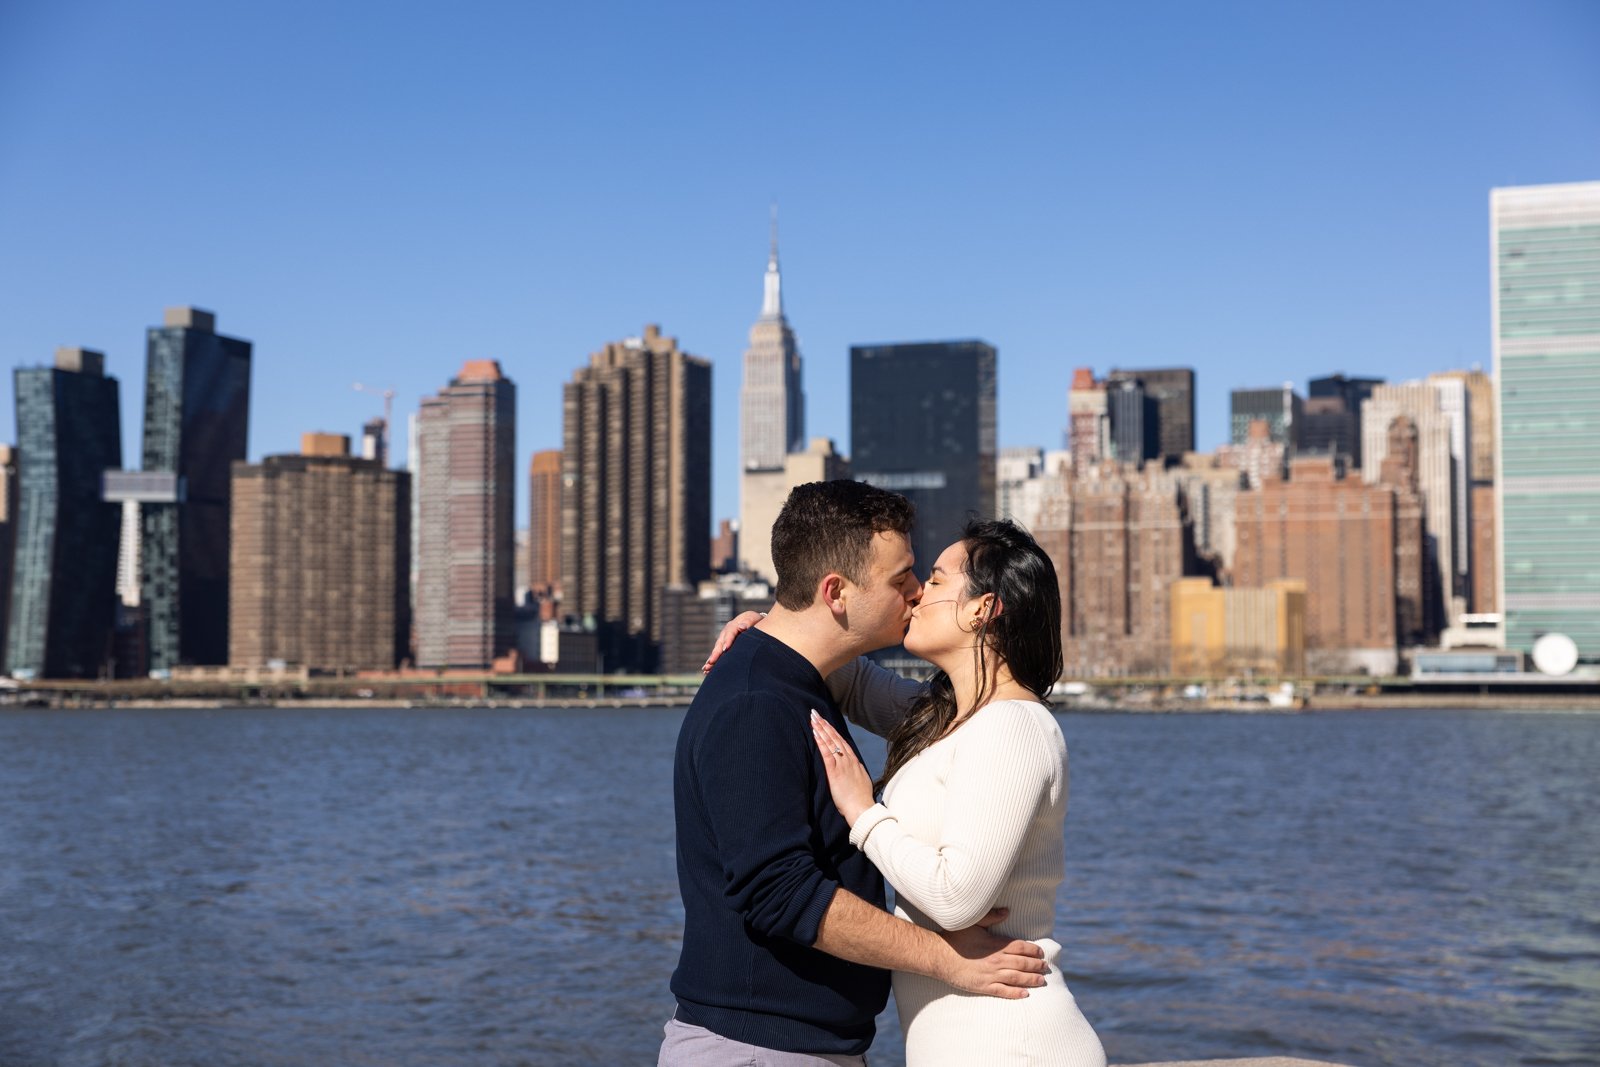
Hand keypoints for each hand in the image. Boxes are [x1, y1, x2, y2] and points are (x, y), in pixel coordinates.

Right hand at [702, 610, 767, 672]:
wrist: (754, 623)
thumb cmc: (755, 622)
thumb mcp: (754, 619)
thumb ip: (748, 622)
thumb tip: (741, 626)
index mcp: (733, 625)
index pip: (730, 633)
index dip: (727, 641)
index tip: (726, 649)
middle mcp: (726, 632)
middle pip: (720, 643)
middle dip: (715, 654)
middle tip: (711, 662)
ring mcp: (723, 640)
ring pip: (717, 650)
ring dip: (712, 659)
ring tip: (706, 668)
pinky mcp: (723, 646)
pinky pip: (717, 655)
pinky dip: (713, 662)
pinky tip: (707, 670)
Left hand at [809, 710, 874, 825]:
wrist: (862, 809)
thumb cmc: (860, 799)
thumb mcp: (861, 780)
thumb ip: (856, 771)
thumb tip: (853, 766)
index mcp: (854, 762)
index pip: (842, 742)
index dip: (832, 731)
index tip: (825, 721)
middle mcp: (848, 760)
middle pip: (835, 738)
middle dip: (824, 724)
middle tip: (815, 713)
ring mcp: (842, 764)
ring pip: (830, 742)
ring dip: (821, 729)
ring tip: (813, 718)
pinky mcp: (834, 772)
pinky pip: (826, 753)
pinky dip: (820, 741)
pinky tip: (815, 733)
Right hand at [938, 908, 1047, 999]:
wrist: (939, 955)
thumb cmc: (955, 938)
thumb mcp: (974, 923)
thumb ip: (992, 916)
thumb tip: (1007, 911)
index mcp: (996, 945)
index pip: (1021, 947)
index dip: (1033, 950)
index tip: (1040, 952)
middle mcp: (996, 960)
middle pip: (1022, 963)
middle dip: (1036, 965)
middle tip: (1045, 966)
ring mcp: (990, 975)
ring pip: (1017, 978)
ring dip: (1031, 979)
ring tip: (1041, 980)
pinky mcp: (983, 986)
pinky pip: (1003, 991)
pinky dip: (1016, 993)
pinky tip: (1025, 994)